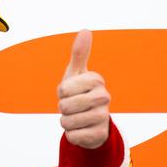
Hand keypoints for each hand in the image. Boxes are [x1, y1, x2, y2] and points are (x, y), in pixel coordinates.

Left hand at [57, 30, 110, 148]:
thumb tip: (86, 30)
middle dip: (63, 108)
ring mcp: (103, 117)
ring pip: (66, 122)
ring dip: (66, 122)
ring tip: (76, 117)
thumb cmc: (79, 92)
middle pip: (64, 106)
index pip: (63, 89)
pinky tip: (81, 130)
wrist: (92, 121)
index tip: (71, 91)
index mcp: (96, 80)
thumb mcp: (76, 73)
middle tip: (72, 106)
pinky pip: (72, 136)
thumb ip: (80, 53)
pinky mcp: (99, 135)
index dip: (62, 93)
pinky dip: (71, 135)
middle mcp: (104, 97)